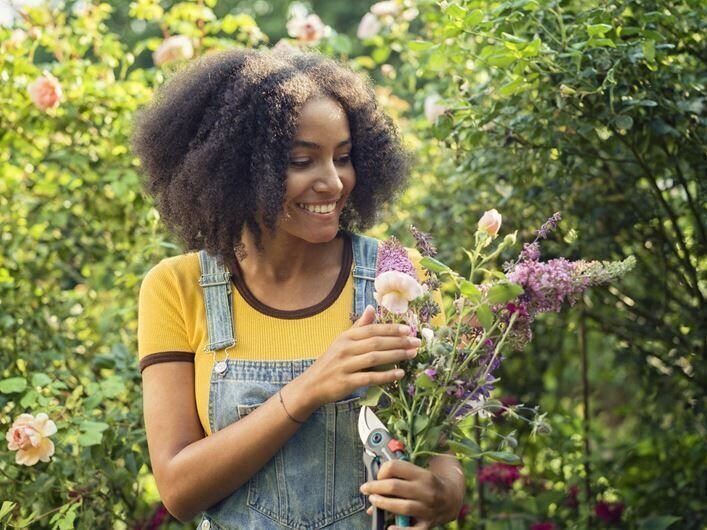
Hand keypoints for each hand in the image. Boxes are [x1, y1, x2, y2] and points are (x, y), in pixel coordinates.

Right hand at [302, 306, 420, 407]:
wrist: (311, 385)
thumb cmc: (330, 362)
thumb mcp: (342, 341)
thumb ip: (358, 326)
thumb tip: (371, 308)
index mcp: (346, 337)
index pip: (372, 329)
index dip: (391, 329)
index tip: (408, 330)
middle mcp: (346, 349)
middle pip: (376, 342)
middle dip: (399, 342)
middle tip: (416, 342)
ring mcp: (345, 365)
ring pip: (375, 358)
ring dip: (396, 355)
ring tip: (412, 354)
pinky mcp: (346, 382)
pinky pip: (370, 377)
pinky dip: (386, 376)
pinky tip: (399, 374)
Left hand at [360, 459, 463, 529]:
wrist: (454, 498)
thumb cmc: (436, 478)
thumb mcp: (432, 459)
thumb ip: (420, 450)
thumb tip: (418, 437)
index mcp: (424, 474)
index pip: (396, 467)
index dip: (382, 469)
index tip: (378, 472)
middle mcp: (425, 491)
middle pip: (395, 487)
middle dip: (375, 487)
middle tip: (365, 488)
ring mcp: (427, 509)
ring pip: (401, 507)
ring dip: (383, 504)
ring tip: (373, 501)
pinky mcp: (427, 524)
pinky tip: (389, 528)